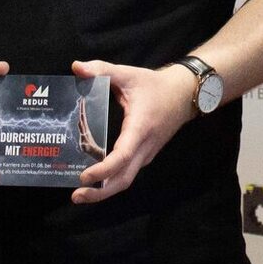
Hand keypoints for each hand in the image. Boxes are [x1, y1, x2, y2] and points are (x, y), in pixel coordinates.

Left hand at [69, 60, 194, 203]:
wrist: (185, 94)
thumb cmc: (155, 85)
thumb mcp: (129, 74)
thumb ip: (102, 70)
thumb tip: (76, 67)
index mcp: (140, 128)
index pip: (122, 157)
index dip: (103, 170)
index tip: (84, 177)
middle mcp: (145, 146)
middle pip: (123, 179)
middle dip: (100, 192)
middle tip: (76, 196)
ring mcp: (147, 153)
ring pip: (126, 179)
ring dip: (105, 190)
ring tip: (81, 193)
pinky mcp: (145, 155)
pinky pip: (128, 173)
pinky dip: (112, 180)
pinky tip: (95, 180)